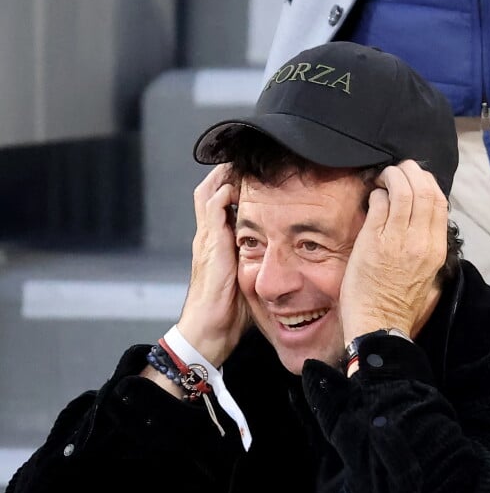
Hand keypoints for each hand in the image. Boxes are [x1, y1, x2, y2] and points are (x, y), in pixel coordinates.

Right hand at [177, 164, 251, 366]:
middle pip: (210, 190)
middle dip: (227, 172)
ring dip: (225, 175)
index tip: (256, 176)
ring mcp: (206, 239)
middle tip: (249, 161)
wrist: (207, 331)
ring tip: (244, 163)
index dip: (233, 186)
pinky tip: (241, 185)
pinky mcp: (210, 245)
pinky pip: (213, 206)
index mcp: (215, 244)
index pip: (219, 203)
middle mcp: (207, 237)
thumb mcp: (246, 280)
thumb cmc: (228, 313)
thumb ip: (256, 263)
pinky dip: (225, 191)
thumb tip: (279, 259)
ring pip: (209, 192)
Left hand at [340, 160, 448, 341]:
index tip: (416, 180)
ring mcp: (397, 239)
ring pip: (403, 191)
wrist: (379, 324)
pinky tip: (374, 196)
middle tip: (399, 169)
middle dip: (412, 172)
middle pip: (425, 191)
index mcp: (436, 248)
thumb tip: (421, 222)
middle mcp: (421, 241)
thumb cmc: (399, 303)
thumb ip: (427, 246)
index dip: (428, 183)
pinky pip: (380, 204)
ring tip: (385, 176)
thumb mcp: (427, 273)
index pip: (440, 202)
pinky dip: (378, 193)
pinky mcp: (373, 241)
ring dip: (393, 176)